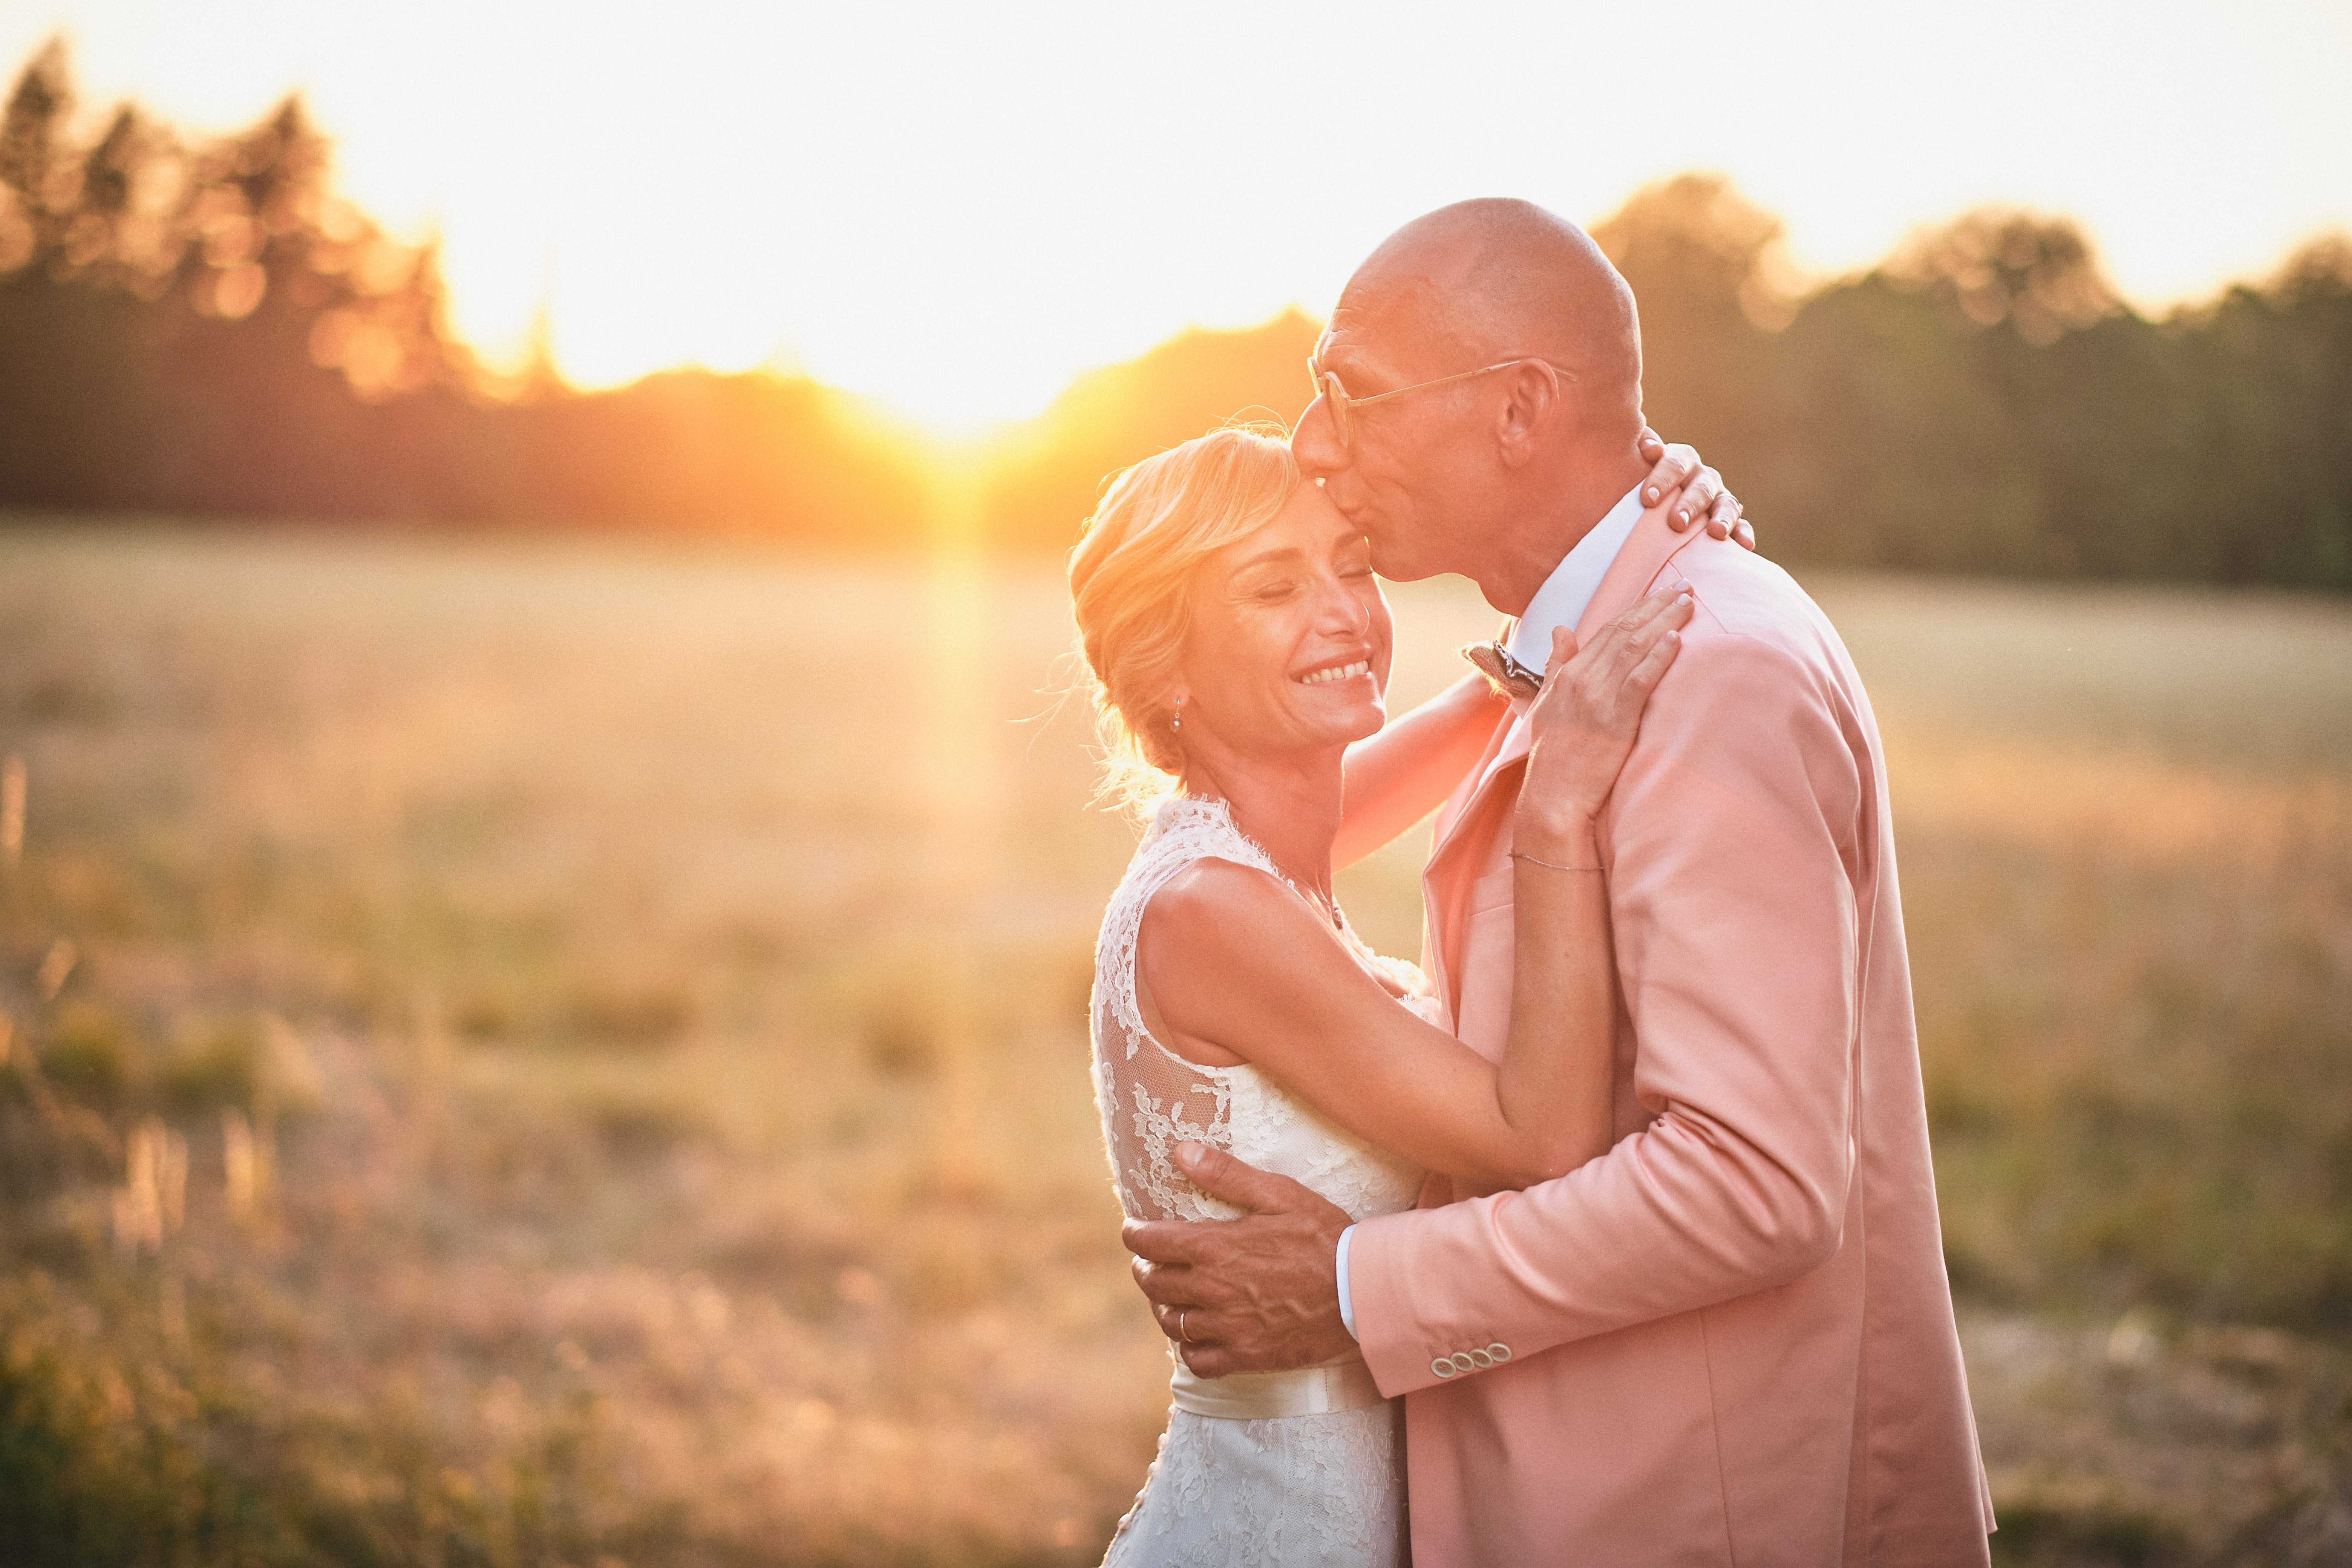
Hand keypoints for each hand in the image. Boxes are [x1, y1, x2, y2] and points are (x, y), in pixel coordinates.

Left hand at [1121, 1141, 1355, 1377]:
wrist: (1363, 1293)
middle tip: (1151, 1260)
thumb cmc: (1325, 1237)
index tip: (1135, 1230)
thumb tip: (1181, 1152)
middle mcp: (1212, 1290)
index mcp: (1215, 1247)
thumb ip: (1227, 1174)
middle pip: (1153, 1283)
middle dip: (1146, 1267)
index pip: (1150, 1242)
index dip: (1135, 1234)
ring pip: (1170, 1322)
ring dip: (1164, 1306)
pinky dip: (1189, 1347)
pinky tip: (1197, 1333)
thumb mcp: (1280, 1194)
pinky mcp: (1245, 1355)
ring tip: (1172, 1294)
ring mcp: (1227, 1327)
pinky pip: (1197, 1360)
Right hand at [1517, 587, 1692, 837]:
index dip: (1637, 608)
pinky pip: (1639, 680)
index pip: (1607, 630)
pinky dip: (1658, 657)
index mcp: (1568, 675)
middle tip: (1685, 586)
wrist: (1554, 798)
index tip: (1662, 592)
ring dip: (1663, 622)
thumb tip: (1562, 630)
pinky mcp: (1614, 719)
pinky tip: (1675, 639)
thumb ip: (1557, 665)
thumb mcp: (1546, 704)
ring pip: (1634, 647)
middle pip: (1624, 631)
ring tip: (1688, 604)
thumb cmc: (1554, 757)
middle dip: (1656, 605)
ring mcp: (1598, 698)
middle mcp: (1582, 679)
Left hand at [1636, 429, 1754, 550]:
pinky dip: (1743, 534)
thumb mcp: (1635, 467)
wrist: (1655, 502)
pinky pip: (1740, 525)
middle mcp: (1702, 477)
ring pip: (1726, 504)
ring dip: (1722, 517)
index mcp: (1680, 460)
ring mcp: (1718, 498)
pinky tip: (1745, 545)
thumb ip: (1641, 451)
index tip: (1648, 498)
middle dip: (1689, 504)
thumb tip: (1646, 445)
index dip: (1663, 478)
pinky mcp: (1729, 519)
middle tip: (1676, 523)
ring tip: (1715, 532)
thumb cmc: (1641, 486)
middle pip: (1701, 487)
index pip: (1675, 462)